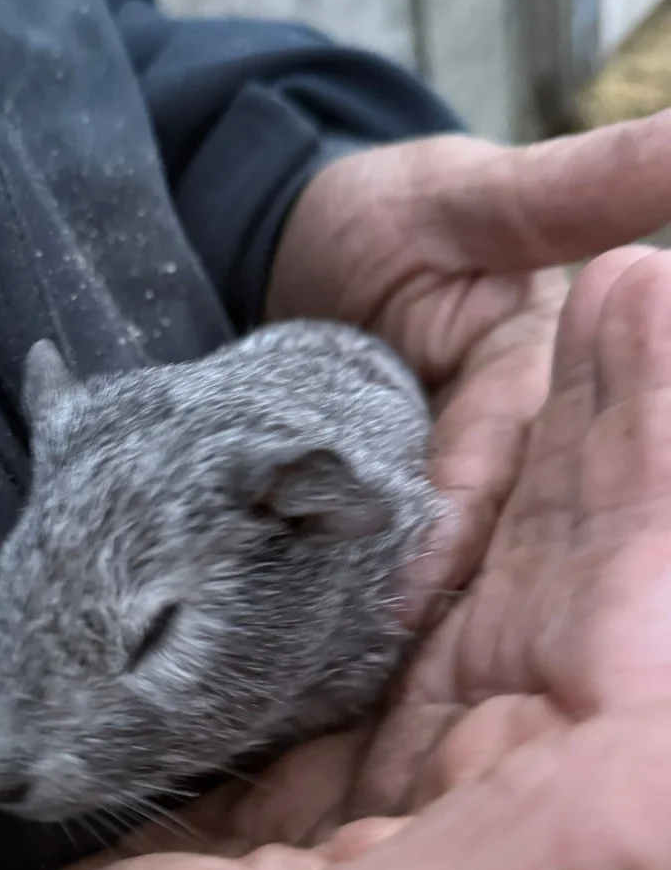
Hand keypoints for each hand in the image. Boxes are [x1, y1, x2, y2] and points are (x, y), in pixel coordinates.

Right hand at [0, 253, 670, 869]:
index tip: (650, 299)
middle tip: (633, 275)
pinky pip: (382, 640)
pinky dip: (406, 532)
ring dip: (543, 462)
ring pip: (499, 605)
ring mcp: (399, 822)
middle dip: (625, 443)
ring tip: (576, 317)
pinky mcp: (302, 806)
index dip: (663, 491)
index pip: (654, 667)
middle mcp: (502, 857)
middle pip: (599, 611)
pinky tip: (418, 459)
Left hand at [266, 113, 670, 618]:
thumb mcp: (476, 197)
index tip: (413, 580)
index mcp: (537, 381)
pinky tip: (303, 664)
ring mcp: (428, 493)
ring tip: (334, 683)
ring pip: (414, 560)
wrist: (287, 251)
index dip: (457, 512)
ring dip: (379, 614)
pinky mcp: (369, 520)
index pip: (504, 453)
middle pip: (475, 531)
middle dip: (430, 590)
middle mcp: (498, 453)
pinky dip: (331, 604)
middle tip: (373, 658)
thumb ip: (583, 186)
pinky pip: (356, 564)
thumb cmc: (387, 218)